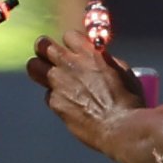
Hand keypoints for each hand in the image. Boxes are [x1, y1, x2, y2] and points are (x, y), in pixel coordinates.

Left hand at [26, 26, 144, 154]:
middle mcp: (70, 64)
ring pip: (34, 66)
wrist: (120, 127)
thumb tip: (100, 60)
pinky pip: (48, 94)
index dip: (72, 43)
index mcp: (90, 53)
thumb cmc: (128, 101)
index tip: (76, 50)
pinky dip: (56, 98)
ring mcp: (59, 83)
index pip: (69, 35)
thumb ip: (106, 61)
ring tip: (50, 78)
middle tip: (52, 58)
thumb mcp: (124, 72)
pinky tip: (69, 105)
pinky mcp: (54, 102)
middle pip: (42, 45)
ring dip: (40, 69)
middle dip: (46, 50)